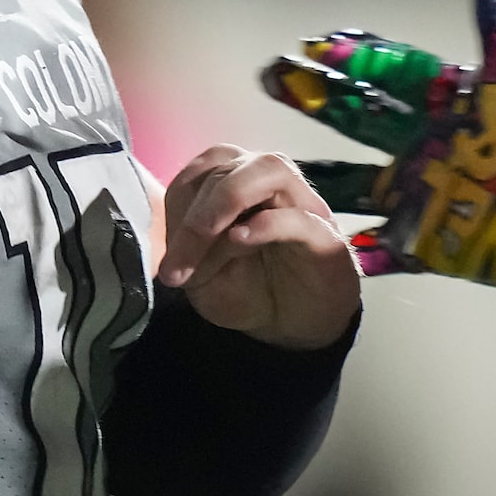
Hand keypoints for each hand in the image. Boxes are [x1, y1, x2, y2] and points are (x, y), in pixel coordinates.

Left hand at [157, 146, 361, 349]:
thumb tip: (179, 235)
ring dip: (227, 199)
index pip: (202, 170)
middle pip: (229, 167)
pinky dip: (266, 224)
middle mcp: (270, 184)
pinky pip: (298, 217)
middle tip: (177, 270)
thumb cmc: (250, 291)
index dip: (177, 209)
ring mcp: (302, 206)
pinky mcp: (325, 238)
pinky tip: (240, 240)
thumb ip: (188, 248)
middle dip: (195, 217)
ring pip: (269, 170)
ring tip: (206, 236)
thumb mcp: (204, 276)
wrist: (295, 327)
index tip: (170, 265)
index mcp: (238, 184)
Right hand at [260, 0, 495, 294]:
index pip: (392, 72)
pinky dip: (349, 248)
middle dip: (316, 96)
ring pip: (355, 182)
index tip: (316, 42)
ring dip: (315, 173)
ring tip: (267, 165)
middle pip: (361, 115)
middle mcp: (428, 145)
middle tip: (272, 75)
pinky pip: (380, 249)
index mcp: (450, 103)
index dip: (356, 57)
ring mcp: (424, 194)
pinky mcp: (430, 244)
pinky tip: (308, 243)